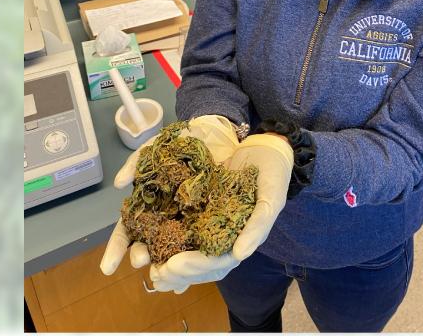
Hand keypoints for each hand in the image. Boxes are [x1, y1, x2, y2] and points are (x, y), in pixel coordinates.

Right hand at [99, 115, 238, 276]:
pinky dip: (192, 268)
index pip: (127, 232)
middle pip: (147, 245)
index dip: (117, 249)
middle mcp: (163, 219)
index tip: (107, 268)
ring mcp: (186, 223)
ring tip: (163, 277)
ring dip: (166, 268)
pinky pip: (200, 249)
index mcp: (147, 206)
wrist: (216, 134)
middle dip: (142, 255)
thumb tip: (119, 184)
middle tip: (142, 260)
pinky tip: (187, 283)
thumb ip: (137, 162)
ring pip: (171, 253)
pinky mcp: (209, 224)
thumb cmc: (182, 143)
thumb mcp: (156, 147)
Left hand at [147, 133, 293, 292]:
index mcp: (241, 239)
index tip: (172, 265)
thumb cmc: (272, 174)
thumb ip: (258, 224)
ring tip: (150, 271)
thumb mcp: (272, 196)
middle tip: (156, 274)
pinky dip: (169, 245)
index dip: (195, 266)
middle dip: (178, 272)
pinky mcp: (201, 212)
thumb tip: (240, 255)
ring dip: (171, 267)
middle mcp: (225, 238)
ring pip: (191, 254)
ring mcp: (213, 226)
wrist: (266, 149)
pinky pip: (184, 233)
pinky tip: (153, 253)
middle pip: (200, 265)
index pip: (217, 262)